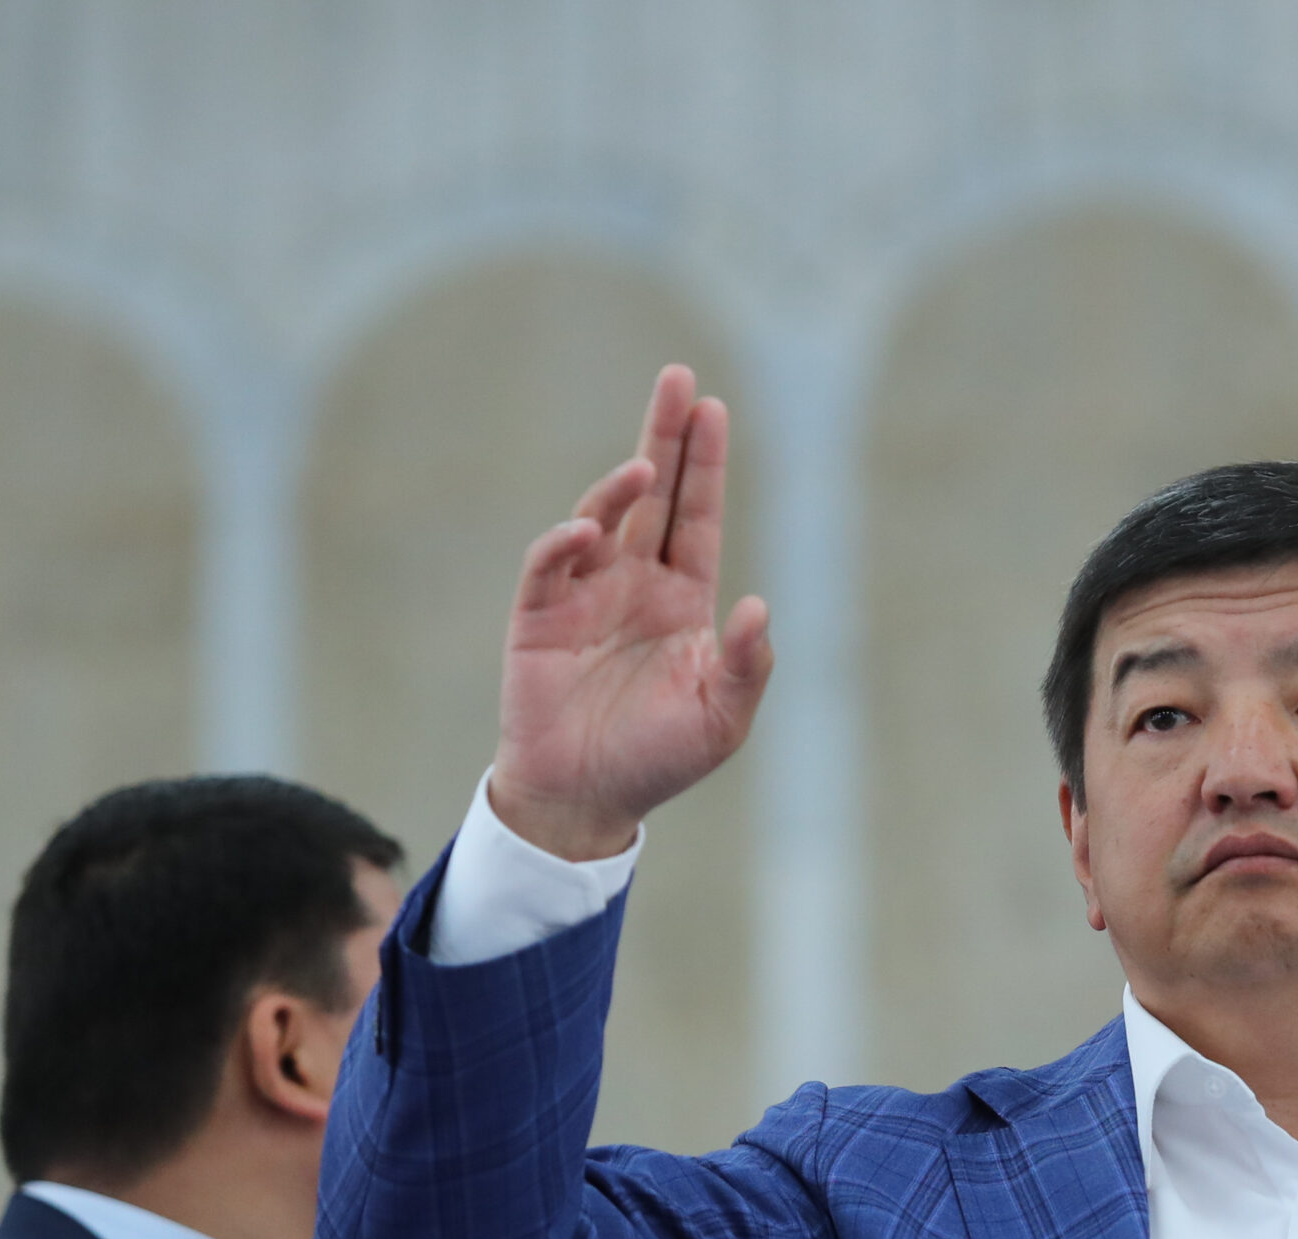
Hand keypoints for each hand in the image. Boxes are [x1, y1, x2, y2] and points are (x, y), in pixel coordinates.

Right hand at [489, 364, 773, 859]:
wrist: (587, 800)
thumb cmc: (660, 759)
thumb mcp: (723, 718)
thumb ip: (747, 665)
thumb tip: (758, 606)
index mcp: (683, 599)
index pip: (697, 516)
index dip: (704, 464)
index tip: (713, 409)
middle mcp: (635, 583)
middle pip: (652, 496)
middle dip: (663, 438)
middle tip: (678, 379)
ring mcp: (584, 594)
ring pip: (602, 518)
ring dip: (621, 489)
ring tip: (644, 467)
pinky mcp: (539, 617)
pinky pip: (550, 565)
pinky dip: (566, 543)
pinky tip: (590, 529)